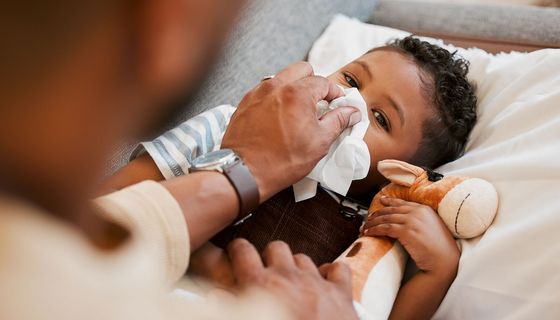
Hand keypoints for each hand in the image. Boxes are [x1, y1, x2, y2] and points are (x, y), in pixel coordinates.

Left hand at [221, 62, 360, 200]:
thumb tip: (351, 112)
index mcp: (297, 93)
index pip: (323, 82)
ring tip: (298, 110)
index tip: (338, 104)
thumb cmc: (280, 161)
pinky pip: (265, 90)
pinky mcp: (245, 103)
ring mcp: (258, 93)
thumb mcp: (319, 142)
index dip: (335, 94)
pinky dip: (275, 98)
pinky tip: (279, 116)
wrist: (244, 172)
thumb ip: (338, 122)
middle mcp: (276, 87)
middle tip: (318, 103)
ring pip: (282, 77)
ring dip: (294, 88)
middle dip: (314, 82)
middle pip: (302, 70)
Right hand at [227, 239, 357, 319]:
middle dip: (270, 256)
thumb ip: (230, 307)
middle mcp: (288, 277)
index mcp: (261, 284)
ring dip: (297, 267)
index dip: (238, 250)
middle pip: (276, 247)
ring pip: (303, 258)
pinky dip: (332, 273)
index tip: (237, 254)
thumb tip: (215, 295)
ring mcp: (316, 283)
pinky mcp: (340, 293)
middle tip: (267, 272)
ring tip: (292, 282)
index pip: (243, 250)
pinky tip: (325, 282)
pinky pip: (339, 269)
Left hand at [362, 197, 459, 276]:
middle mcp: (418, 212)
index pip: (402, 203)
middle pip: (391, 210)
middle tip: (368, 218)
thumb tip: (404, 221)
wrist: (444, 260)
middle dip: (377, 214)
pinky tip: (368, 233)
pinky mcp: (406, 231)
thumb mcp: (431, 227)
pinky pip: (385, 228)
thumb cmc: (439, 248)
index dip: (389, 202)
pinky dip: (374, 230)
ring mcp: (412, 221)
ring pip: (386, 218)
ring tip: (364, 227)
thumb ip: (419, 220)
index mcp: (425, 209)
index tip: (381, 201)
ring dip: (372, 223)